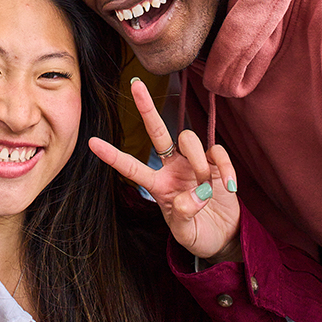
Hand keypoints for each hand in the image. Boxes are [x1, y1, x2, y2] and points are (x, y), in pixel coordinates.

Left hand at [89, 78, 240, 260]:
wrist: (224, 237)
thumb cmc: (198, 233)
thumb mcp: (185, 233)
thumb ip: (184, 216)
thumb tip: (191, 197)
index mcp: (157, 184)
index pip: (132, 167)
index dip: (112, 156)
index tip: (91, 142)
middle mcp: (172, 167)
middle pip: (157, 131)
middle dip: (146, 107)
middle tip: (135, 84)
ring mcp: (194, 162)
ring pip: (188, 138)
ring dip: (198, 160)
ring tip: (207, 186)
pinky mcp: (216, 163)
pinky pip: (217, 151)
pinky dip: (225, 167)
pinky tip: (230, 186)